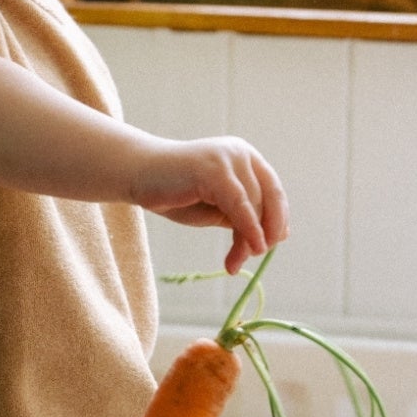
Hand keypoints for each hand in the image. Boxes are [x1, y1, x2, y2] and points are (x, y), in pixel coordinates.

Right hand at [133, 137, 288, 273]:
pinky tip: (243, 252)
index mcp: (246, 158)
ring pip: (254, 206)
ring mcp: (229, 158)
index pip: (273, 192)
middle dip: (264, 234)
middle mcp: (241, 153)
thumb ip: (243, 216)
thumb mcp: (216, 208)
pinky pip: (239, 206)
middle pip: (268, 199)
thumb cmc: (173, 193)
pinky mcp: (214, 170)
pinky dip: (246, 231)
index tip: (267, 247)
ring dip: (249, 239)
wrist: (136, 175)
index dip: (276, 221)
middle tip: (253, 258)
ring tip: (236, 262)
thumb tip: (280, 235)